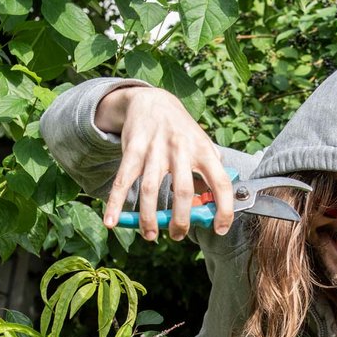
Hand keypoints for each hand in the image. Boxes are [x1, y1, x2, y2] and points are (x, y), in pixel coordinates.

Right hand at [97, 86, 234, 241]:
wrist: (153, 101)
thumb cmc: (182, 131)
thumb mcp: (203, 145)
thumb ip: (211, 172)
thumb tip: (215, 205)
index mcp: (203, 151)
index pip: (221, 183)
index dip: (224, 209)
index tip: (220, 229)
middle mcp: (181, 150)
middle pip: (183, 191)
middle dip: (180, 220)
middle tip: (177, 235)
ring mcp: (155, 150)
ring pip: (151, 190)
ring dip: (149, 218)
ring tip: (150, 235)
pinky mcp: (132, 149)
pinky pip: (123, 180)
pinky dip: (115, 203)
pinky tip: (112, 221)